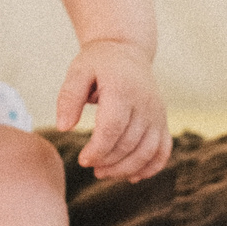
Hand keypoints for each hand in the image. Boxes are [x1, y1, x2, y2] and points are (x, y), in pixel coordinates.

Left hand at [55, 39, 170, 180]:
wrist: (125, 50)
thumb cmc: (98, 63)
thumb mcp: (78, 72)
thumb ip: (68, 98)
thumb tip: (63, 128)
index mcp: (122, 89)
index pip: (112, 128)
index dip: (98, 150)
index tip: (83, 160)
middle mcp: (144, 102)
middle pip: (129, 143)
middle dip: (109, 162)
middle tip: (92, 168)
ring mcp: (156, 113)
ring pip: (147, 151)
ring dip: (127, 168)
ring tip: (105, 173)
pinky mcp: (162, 120)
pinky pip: (163, 149)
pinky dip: (151, 167)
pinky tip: (133, 176)